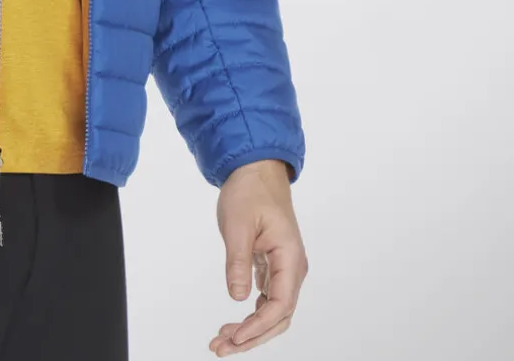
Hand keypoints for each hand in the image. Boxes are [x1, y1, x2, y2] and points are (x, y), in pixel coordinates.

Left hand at [208, 159, 307, 354]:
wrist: (256, 170)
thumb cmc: (249, 192)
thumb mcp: (237, 225)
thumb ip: (238, 262)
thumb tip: (236, 298)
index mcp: (290, 258)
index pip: (280, 306)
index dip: (257, 327)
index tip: (234, 338)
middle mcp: (292, 268)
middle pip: (279, 317)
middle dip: (252, 337)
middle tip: (221, 348)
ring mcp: (284, 269)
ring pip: (274, 311)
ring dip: (251, 329)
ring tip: (222, 340)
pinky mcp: (274, 266)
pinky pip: (268, 300)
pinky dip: (251, 314)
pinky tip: (234, 323)